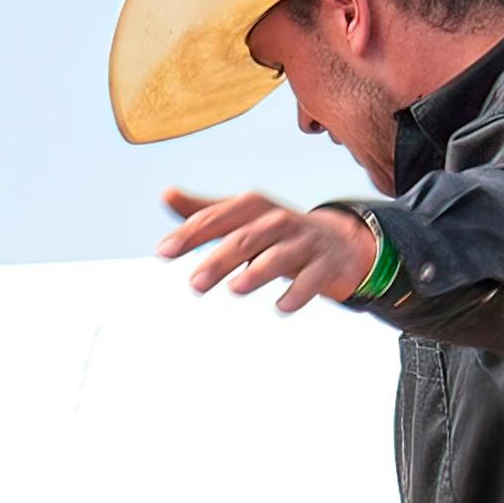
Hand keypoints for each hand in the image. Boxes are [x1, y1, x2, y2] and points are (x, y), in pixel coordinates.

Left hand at [163, 186, 382, 314]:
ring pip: (279, 256)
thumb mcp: (244, 218)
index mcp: (254, 208)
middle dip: (220, 259)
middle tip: (194, 284)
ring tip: (235, 289)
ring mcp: (304, 244)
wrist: (339, 242)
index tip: (164, 252)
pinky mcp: (325, 266)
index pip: (217, 218)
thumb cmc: (280, 232)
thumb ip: (206, 211)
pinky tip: (281, 307)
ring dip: (257, 272)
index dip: (191, 233)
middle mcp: (278, 221)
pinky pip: (312, 279)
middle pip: (246, 238)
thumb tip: (166, 195)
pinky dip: (297, 292)